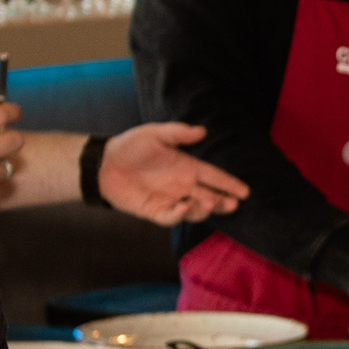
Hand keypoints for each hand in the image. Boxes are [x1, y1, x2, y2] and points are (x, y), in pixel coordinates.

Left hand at [98, 123, 249, 223]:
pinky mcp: (155, 211)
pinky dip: (179, 214)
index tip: (245, 191)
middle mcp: (181, 185)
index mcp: (186, 167)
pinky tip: (183, 205)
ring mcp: (169, 199)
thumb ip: (178, 134)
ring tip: (209, 203)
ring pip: (194, 210)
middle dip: (222, 202)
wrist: (104, 164)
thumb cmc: (130, 146)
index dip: (229, 184)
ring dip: (204, 210)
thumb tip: (203, 131)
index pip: (213, 177)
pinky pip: (170, 217)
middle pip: (209, 197)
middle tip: (232, 204)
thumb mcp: (155, 134)